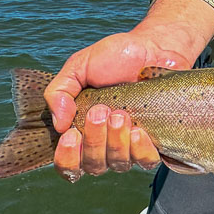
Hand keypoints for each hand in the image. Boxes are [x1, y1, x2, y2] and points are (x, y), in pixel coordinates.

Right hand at [43, 0, 213, 181]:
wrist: (154, 47)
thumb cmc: (116, 57)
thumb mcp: (78, 66)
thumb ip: (59, 92)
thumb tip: (58, 124)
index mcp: (82, 130)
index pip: (68, 164)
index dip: (67, 158)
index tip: (71, 134)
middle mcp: (105, 144)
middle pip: (93, 165)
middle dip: (94, 140)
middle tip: (101, 110)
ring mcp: (130, 146)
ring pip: (118, 164)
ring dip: (116, 141)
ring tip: (120, 114)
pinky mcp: (155, 142)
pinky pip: (146, 161)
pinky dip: (140, 150)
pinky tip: (138, 131)